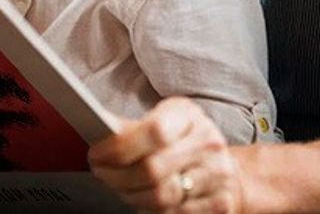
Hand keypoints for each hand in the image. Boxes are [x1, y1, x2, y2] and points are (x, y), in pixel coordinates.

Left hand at [88, 97, 242, 212]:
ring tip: (121, 188)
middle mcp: (207, 142)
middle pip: (153, 169)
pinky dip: (152, 211)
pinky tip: (144, 200)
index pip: (154, 131)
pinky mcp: (220, 203)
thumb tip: (100, 128)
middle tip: (101, 174)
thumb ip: (133, 127)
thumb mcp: (163, 121)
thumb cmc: (183, 142)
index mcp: (189, 115)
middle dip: (117, 177)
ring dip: (131, 197)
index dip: (120, 147)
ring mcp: (217, 174)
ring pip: (161, 197)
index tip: (97, 154)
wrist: (222, 168)